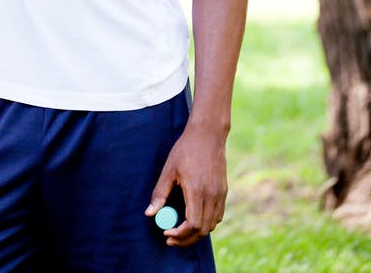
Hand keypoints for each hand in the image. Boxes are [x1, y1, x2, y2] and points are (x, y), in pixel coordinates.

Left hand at [144, 121, 227, 246]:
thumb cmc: (186, 149)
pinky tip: (194, 218)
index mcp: (197, 190)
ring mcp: (220, 194)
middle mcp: (212, 195)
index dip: (180, 234)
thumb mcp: (169, 169)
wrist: (208, 134)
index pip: (192, 225)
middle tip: (171, 238)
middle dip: (186, 239)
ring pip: (211, 225)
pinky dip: (206, 222)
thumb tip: (149, 213)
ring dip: (196, 233)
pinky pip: (217, 215)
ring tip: (180, 231)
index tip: (167, 233)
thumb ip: (160, 193)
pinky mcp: (224, 191)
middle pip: (202, 230)